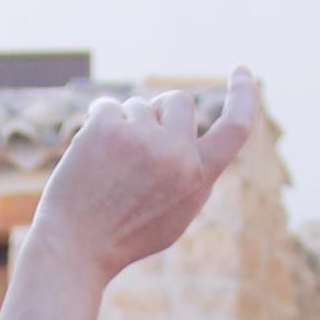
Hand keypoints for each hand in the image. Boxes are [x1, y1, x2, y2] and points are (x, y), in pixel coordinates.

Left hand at [27, 72, 256, 283]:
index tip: (242, 70)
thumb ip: (190, 172)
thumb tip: (194, 133)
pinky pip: (107, 106)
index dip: (244, 95)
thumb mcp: (175, 212)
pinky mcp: (106, 128)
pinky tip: (88, 156)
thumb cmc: (125, 235)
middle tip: (137, 142)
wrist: (75, 249)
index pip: (237, 128)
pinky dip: (97, 124)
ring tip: (107, 168)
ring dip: (123, 126)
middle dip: (160, 111)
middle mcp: (176, 155)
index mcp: (199, 178)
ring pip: (138, 106)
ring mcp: (142, 139)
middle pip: (179, 101)